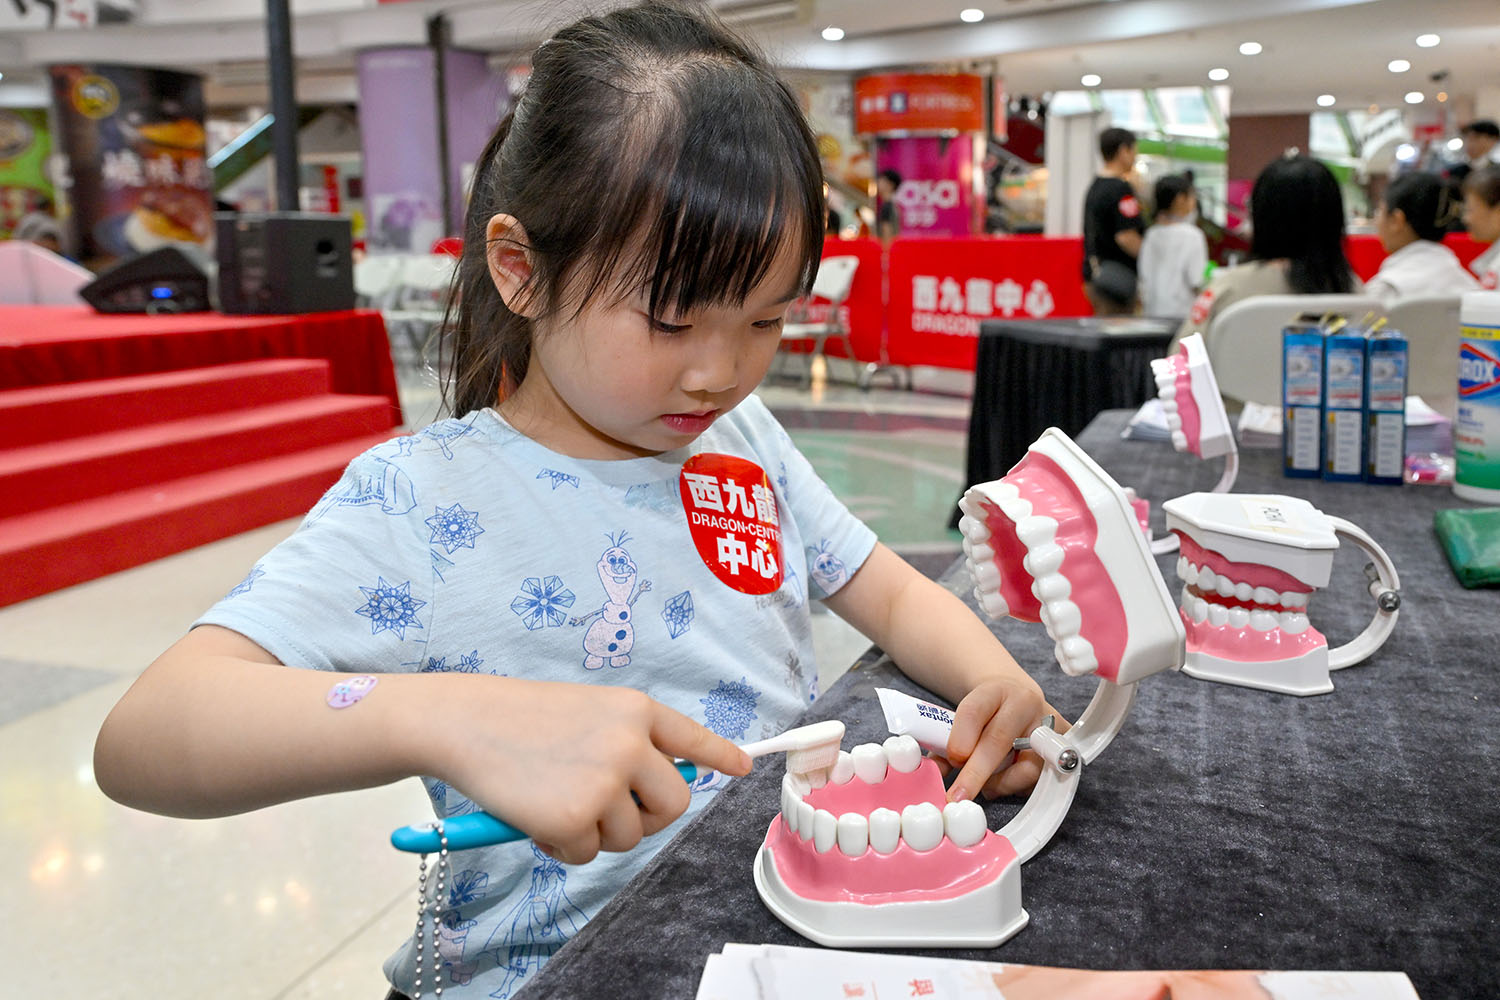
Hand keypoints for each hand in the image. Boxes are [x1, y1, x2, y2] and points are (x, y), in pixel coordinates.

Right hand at [429, 678, 750, 863]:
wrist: (465, 722)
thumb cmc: (518, 718)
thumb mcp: (587, 713)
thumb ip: (627, 741)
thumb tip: (663, 786)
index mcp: (635, 709)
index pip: (692, 738)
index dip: (719, 755)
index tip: (743, 767)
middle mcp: (630, 742)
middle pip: (675, 802)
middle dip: (649, 817)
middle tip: (611, 813)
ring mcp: (606, 781)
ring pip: (630, 835)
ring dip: (596, 832)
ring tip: (556, 799)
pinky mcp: (576, 818)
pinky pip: (588, 853)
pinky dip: (563, 845)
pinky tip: (536, 814)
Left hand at [937, 675, 1062, 801]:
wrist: (1017, 697)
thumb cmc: (986, 714)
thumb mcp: (964, 718)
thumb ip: (946, 746)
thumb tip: (935, 775)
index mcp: (993, 690)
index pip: (974, 710)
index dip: (961, 738)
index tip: (952, 760)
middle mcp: (1024, 702)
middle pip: (999, 740)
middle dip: (975, 773)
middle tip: (958, 795)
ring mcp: (1048, 723)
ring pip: (1027, 765)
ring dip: (1001, 783)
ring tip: (987, 785)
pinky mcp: (1063, 745)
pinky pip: (1043, 777)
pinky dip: (1021, 786)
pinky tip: (1007, 780)